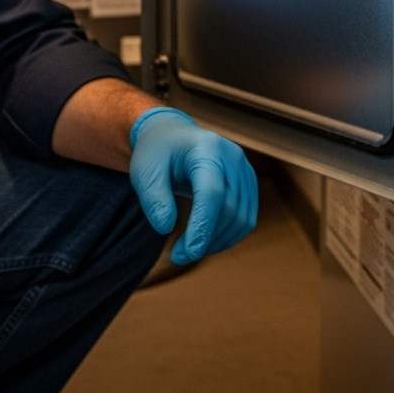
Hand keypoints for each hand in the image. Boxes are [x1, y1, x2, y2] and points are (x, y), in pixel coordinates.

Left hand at [128, 107, 257, 264]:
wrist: (173, 135)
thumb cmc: (157, 153)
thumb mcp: (145, 171)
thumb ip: (154, 198)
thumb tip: (166, 228)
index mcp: (207, 148)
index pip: (212, 193)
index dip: (203, 226)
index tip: (187, 253)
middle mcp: (232, 157)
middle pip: (229, 209)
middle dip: (205, 239)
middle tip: (177, 257)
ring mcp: (245, 170)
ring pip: (242, 218)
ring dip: (217, 242)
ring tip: (188, 251)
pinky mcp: (248, 184)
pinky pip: (246, 218)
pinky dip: (228, 236)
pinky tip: (205, 242)